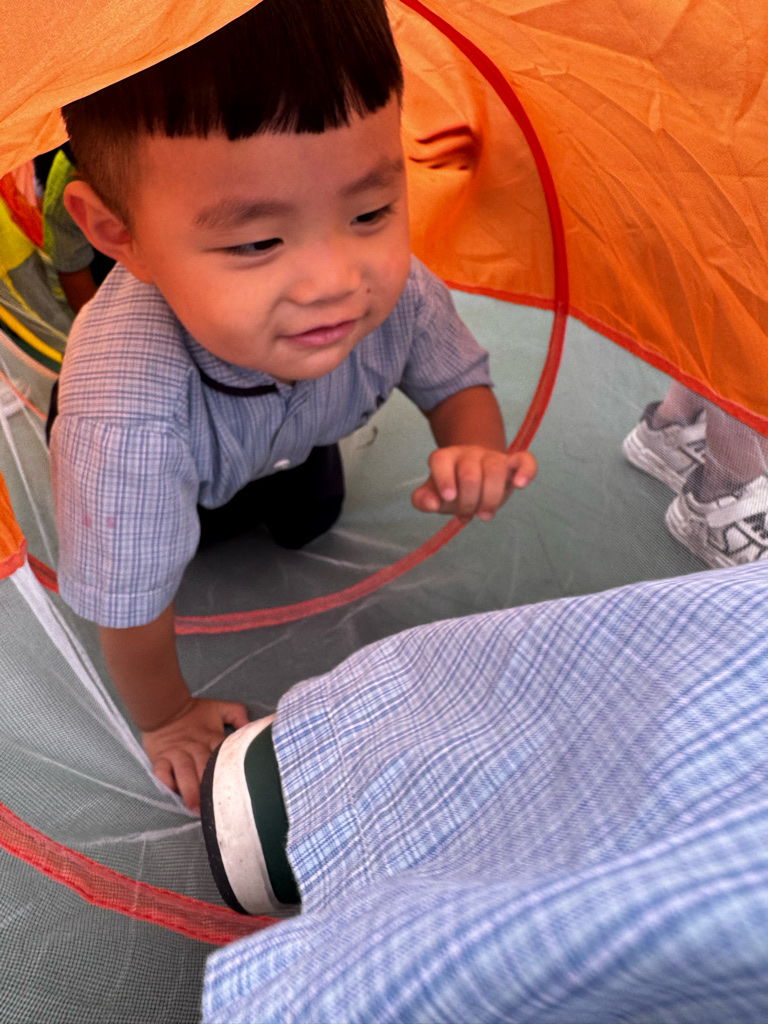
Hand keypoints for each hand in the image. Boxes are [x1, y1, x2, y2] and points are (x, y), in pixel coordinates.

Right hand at [142, 697, 249, 811]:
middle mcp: (195, 747)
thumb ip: (237, 714)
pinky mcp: (160, 758)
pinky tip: (173, 793)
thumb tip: (250, 725)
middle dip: (210, 787)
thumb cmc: (195, 712)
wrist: (166, 706)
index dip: (229, 772)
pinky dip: (166, 782)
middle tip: (216, 807)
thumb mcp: (219, 708)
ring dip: (190, 790)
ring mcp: (176, 753)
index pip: (223, 755)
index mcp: (211, 737)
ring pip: (184, 772)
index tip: (237, 789)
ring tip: (195, 808)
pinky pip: (162, 772)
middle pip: (204, 768)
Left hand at [411, 446, 536, 520]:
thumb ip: (423, 500)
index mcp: (445, 458)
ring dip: (490, 498)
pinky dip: (525, 470)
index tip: (449, 498)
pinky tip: (520, 484)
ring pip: (495, 469)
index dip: (444, 479)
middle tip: (466, 516)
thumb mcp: (434, 495)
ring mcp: (492, 457)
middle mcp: (468, 454)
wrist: (475, 474)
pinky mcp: (512, 463)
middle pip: (469, 473)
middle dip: (467, 501)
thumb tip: (431, 503)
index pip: (441, 460)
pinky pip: (524, 460)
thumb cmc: (453, 487)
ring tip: (485, 515)